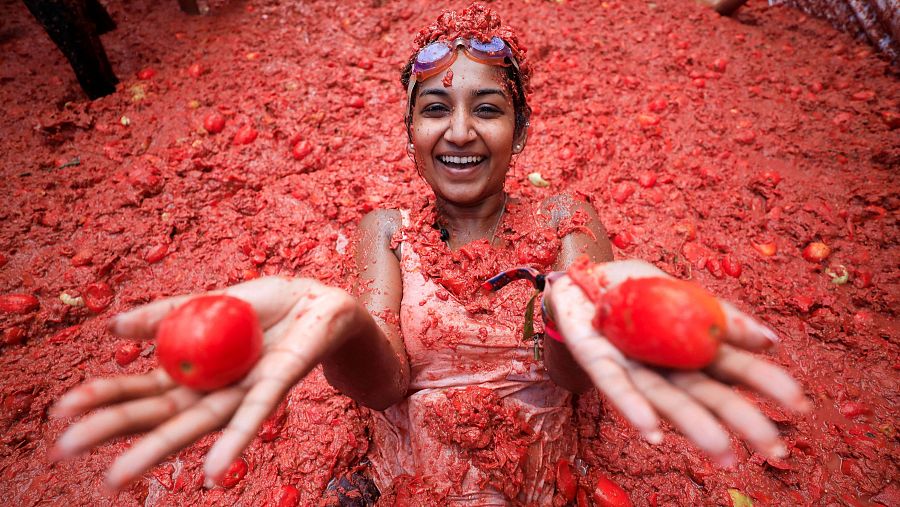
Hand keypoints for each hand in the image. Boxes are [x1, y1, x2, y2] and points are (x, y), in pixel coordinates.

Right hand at [50, 277, 358, 489]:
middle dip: (112, 430)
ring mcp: (242, 392)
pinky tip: (213, 470)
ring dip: (158, 450)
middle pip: (158, 414)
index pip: (140, 390)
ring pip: (197, 425)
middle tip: (64, 447)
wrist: (320, 302)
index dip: (102, 398)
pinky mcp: (278, 385)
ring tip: (115, 477)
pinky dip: (235, 441)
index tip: (59, 410)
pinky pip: (254, 415)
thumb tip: (114, 327)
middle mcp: (214, 389)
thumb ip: (165, 312)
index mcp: (193, 370)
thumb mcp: (208, 300)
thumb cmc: (263, 306)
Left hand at [545, 260, 809, 465]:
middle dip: (740, 421)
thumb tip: (769, 340)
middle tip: (774, 450)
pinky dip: (633, 407)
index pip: (734, 369)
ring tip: (722, 451)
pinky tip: (651, 430)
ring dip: (693, 426)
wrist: (580, 275)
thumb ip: (718, 313)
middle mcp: (665, 364)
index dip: (766, 385)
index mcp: (690, 345)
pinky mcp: (598, 361)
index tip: (801, 406)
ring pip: (666, 400)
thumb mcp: (680, 288)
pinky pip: (616, 386)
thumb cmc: (633, 288)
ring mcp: (633, 366)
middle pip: (705, 395)